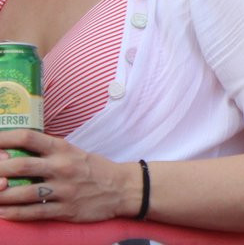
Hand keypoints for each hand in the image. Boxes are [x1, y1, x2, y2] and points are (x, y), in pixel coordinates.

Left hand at [0, 129, 136, 222]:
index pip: (28, 138)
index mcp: (63, 149)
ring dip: (0, 195)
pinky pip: (33, 212)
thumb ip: (47, 154)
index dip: (4, 139)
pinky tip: (1, 212)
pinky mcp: (65, 210)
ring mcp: (63, 190)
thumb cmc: (93, 169)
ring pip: (23, 193)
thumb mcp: (73, 153)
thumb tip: (11, 154)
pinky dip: (13, 213)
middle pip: (20, 166)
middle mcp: (62, 167)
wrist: (122, 188)